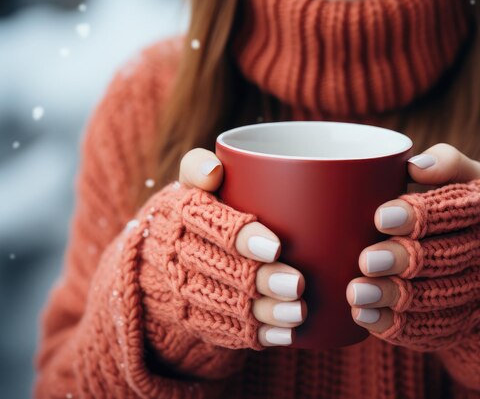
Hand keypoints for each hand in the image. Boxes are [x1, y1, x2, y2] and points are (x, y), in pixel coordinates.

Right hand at [177, 148, 306, 346]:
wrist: (156, 259)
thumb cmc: (191, 214)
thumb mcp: (188, 187)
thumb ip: (197, 168)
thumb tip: (213, 168)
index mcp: (182, 216)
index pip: (209, 225)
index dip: (242, 238)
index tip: (276, 247)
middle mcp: (179, 256)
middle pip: (223, 270)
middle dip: (262, 280)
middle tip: (298, 283)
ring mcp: (187, 291)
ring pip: (227, 304)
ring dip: (265, 311)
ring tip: (298, 312)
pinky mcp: (198, 318)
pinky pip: (226, 332)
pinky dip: (257, 335)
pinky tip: (285, 335)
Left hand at [346, 144, 479, 341]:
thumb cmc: (471, 215)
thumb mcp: (472, 182)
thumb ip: (448, 163)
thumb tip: (415, 165)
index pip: (458, 212)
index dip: (420, 216)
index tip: (380, 217)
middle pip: (444, 258)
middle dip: (402, 259)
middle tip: (366, 259)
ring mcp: (476, 295)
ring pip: (435, 298)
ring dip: (393, 296)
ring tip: (356, 292)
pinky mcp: (459, 324)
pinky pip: (429, 329)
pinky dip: (394, 325)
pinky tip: (363, 316)